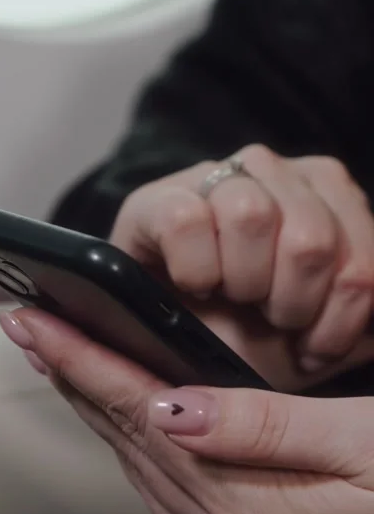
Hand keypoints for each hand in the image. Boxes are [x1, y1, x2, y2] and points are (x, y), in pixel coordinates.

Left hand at [0, 307, 373, 513]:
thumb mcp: (366, 446)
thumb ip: (263, 429)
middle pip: (129, 443)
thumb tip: (172, 406)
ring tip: (70, 366)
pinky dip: (139, 454)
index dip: (83, 362)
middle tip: (31, 331)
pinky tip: (136, 431)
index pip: (140, 415)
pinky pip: (172, 500)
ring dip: (101, 413)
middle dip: (74, 379)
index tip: (34, 322)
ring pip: (143, 472)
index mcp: (251, 507)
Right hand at [111, 146, 373, 380]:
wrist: (172, 339)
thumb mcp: (322, 332)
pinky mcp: (159, 195)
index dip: (340, 320)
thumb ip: (365, 312)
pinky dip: (194, 271)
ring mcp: (217, 175)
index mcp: (330, 192)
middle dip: (292, 304)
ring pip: (251, 216)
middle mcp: (278, 170)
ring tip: (232, 297)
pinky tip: (194, 285)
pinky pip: (188, 222)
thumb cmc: (252, 331)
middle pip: (311, 240)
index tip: (312, 344)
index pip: (363, 262)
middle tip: (269, 319)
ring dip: (243, 282)